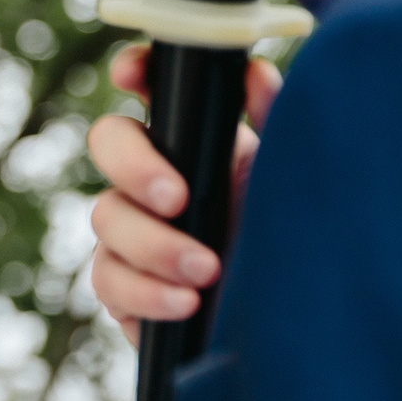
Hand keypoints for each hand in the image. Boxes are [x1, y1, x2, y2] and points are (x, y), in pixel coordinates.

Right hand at [86, 44, 282, 341]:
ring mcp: (130, 234)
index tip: (131, 76)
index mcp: (194, 143)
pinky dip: (147, 294)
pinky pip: (109, 282)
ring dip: (155, 245)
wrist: (295, 329)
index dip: (133, 71)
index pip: (150, 90)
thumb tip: (255, 73)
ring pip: (106, 219)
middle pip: (107, 142)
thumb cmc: (296, 248)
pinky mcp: (123, 289)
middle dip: (135, 167)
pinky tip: (187, 305)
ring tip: (207, 272)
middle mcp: (153, 180)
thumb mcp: (291, 182)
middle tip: (177, 199)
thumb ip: (276, 123)